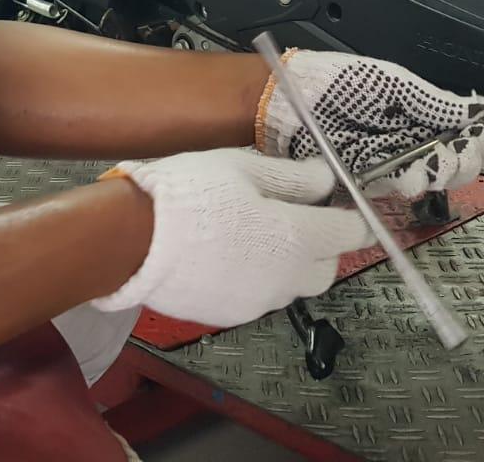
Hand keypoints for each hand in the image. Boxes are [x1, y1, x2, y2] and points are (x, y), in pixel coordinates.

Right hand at [91, 150, 369, 327]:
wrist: (132, 242)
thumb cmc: (190, 194)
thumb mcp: (242, 168)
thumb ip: (292, 177)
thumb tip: (325, 179)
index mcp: (296, 239)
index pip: (348, 233)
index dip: (350, 216)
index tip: (343, 205)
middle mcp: (285, 280)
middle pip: (325, 269)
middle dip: (321, 246)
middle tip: (296, 216)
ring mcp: (256, 304)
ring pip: (291, 286)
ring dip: (287, 264)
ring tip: (254, 234)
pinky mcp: (228, 316)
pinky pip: (258, 296)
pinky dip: (255, 277)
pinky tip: (227, 254)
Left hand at [256, 51, 483, 198]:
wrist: (293, 102)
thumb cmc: (341, 84)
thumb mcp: (393, 84)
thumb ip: (436, 101)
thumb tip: (482, 110)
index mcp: (425, 113)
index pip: (470, 134)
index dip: (480, 140)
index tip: (478, 138)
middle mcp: (415, 140)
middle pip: (459, 163)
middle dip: (463, 160)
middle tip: (456, 152)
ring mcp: (395, 162)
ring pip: (434, 180)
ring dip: (438, 173)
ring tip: (430, 164)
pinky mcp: (372, 181)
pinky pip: (400, 189)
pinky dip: (409, 184)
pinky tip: (409, 177)